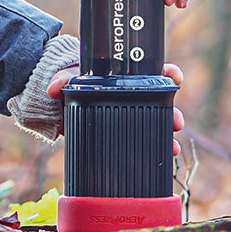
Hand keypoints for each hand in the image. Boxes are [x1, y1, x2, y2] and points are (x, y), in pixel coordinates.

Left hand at [48, 63, 184, 154]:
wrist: (61, 102)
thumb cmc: (73, 82)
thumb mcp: (70, 76)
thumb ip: (63, 78)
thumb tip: (54, 88)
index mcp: (127, 77)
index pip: (155, 71)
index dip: (168, 73)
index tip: (175, 77)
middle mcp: (136, 96)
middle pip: (162, 103)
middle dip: (173, 113)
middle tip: (176, 122)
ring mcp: (131, 115)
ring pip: (157, 124)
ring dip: (167, 136)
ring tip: (173, 148)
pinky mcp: (124, 132)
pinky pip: (144, 141)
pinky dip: (155, 150)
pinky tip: (163, 160)